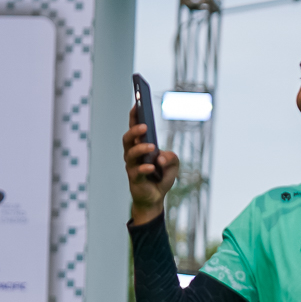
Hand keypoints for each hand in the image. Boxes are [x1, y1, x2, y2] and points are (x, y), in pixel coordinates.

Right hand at [122, 105, 177, 225]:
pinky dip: (145, 169)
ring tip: (152, 146)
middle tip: (145, 126)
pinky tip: (152, 168)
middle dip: (134, 130)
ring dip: (141, 148)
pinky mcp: (134, 179)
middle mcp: (132, 154)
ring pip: (130, 154)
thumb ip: (172, 157)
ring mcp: (132, 166)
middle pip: (127, 139)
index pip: (134, 128)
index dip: (134, 116)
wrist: (155, 197)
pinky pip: (137, 172)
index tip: (137, 104)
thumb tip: (161, 157)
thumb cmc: (161, 176)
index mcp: (140, 146)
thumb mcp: (173, 165)